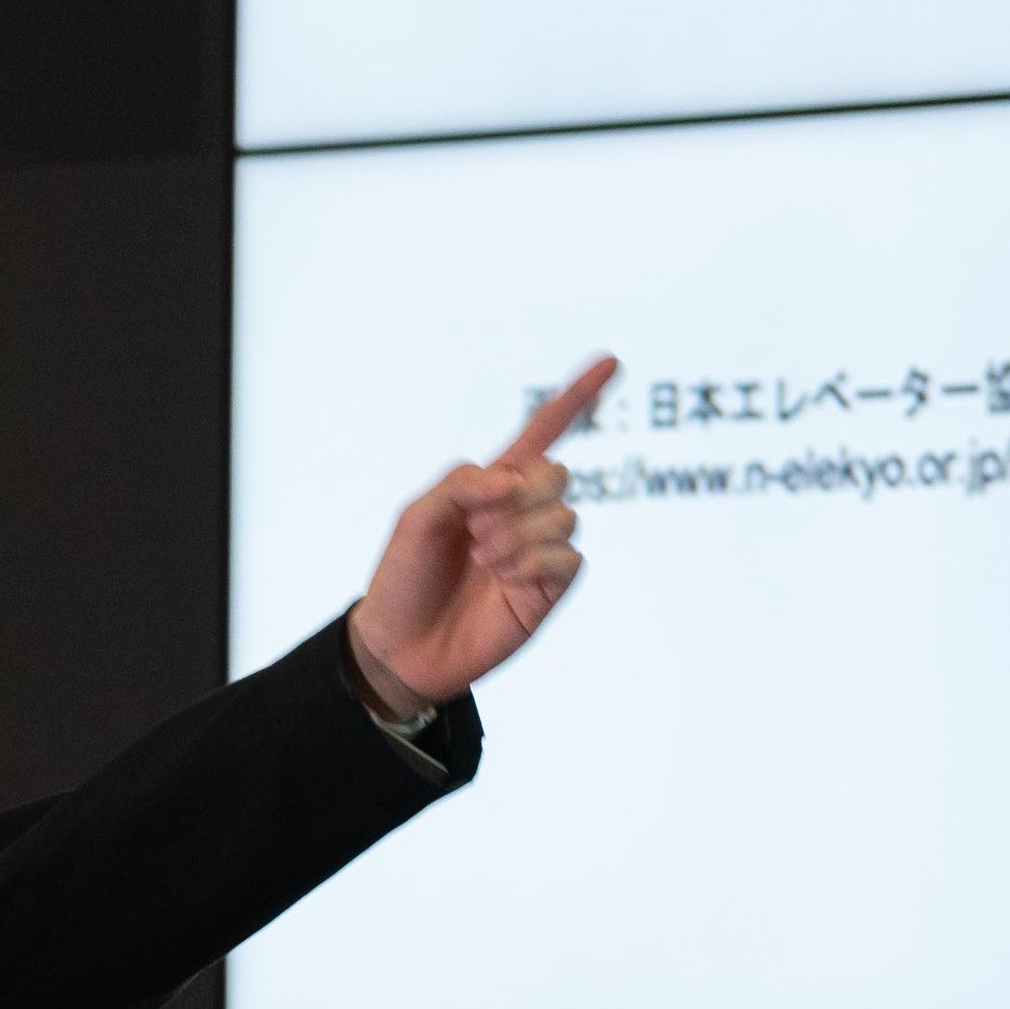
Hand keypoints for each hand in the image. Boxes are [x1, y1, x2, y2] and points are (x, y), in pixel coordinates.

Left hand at [346, 354, 617, 717]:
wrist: (399, 646)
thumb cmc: (403, 579)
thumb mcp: (416, 519)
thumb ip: (460, 485)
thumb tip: (514, 481)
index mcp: (490, 488)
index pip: (540, 434)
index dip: (574, 399)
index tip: (610, 362)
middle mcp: (522, 513)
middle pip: (557, 473)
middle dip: (520, 497)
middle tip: (476, 531)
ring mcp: (540, 550)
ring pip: (565, 515)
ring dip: (519, 535)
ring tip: (483, 561)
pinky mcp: (550, 588)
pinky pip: (570, 558)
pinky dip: (535, 563)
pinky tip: (506, 581)